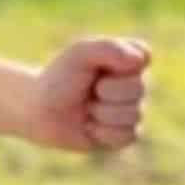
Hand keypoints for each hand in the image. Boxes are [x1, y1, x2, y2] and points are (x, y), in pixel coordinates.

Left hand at [24, 37, 151, 152]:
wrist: (41, 111)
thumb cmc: (60, 78)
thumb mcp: (79, 54)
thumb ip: (108, 48)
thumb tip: (139, 60)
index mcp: (127, 59)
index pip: (143, 56)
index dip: (119, 64)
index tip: (97, 65)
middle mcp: (134, 83)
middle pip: (138, 88)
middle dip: (106, 90)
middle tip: (88, 90)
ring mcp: (132, 109)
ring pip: (134, 114)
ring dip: (102, 112)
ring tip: (87, 108)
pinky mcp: (125, 134)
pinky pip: (127, 135)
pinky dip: (102, 132)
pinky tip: (90, 126)